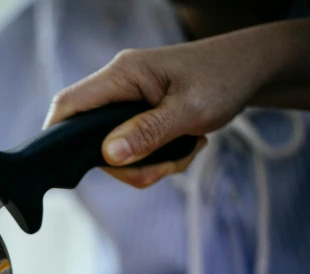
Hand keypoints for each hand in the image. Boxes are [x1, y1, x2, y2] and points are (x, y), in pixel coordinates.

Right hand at [42, 34, 275, 187]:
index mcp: (122, 75)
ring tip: (185, 151)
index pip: (69, 104)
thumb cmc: (223, 79)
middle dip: (126, 164)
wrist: (252, 70)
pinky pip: (133, 149)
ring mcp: (127, 102)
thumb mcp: (189, 110)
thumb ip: (147, 133)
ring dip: (148, 164)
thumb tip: (108, 156)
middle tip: (164, 165)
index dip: (57, 135)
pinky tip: (184, 146)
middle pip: (91, 139)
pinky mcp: (139, 116)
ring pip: (115, 151)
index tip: (66, 167)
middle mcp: (118, 87)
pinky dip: (157, 159)